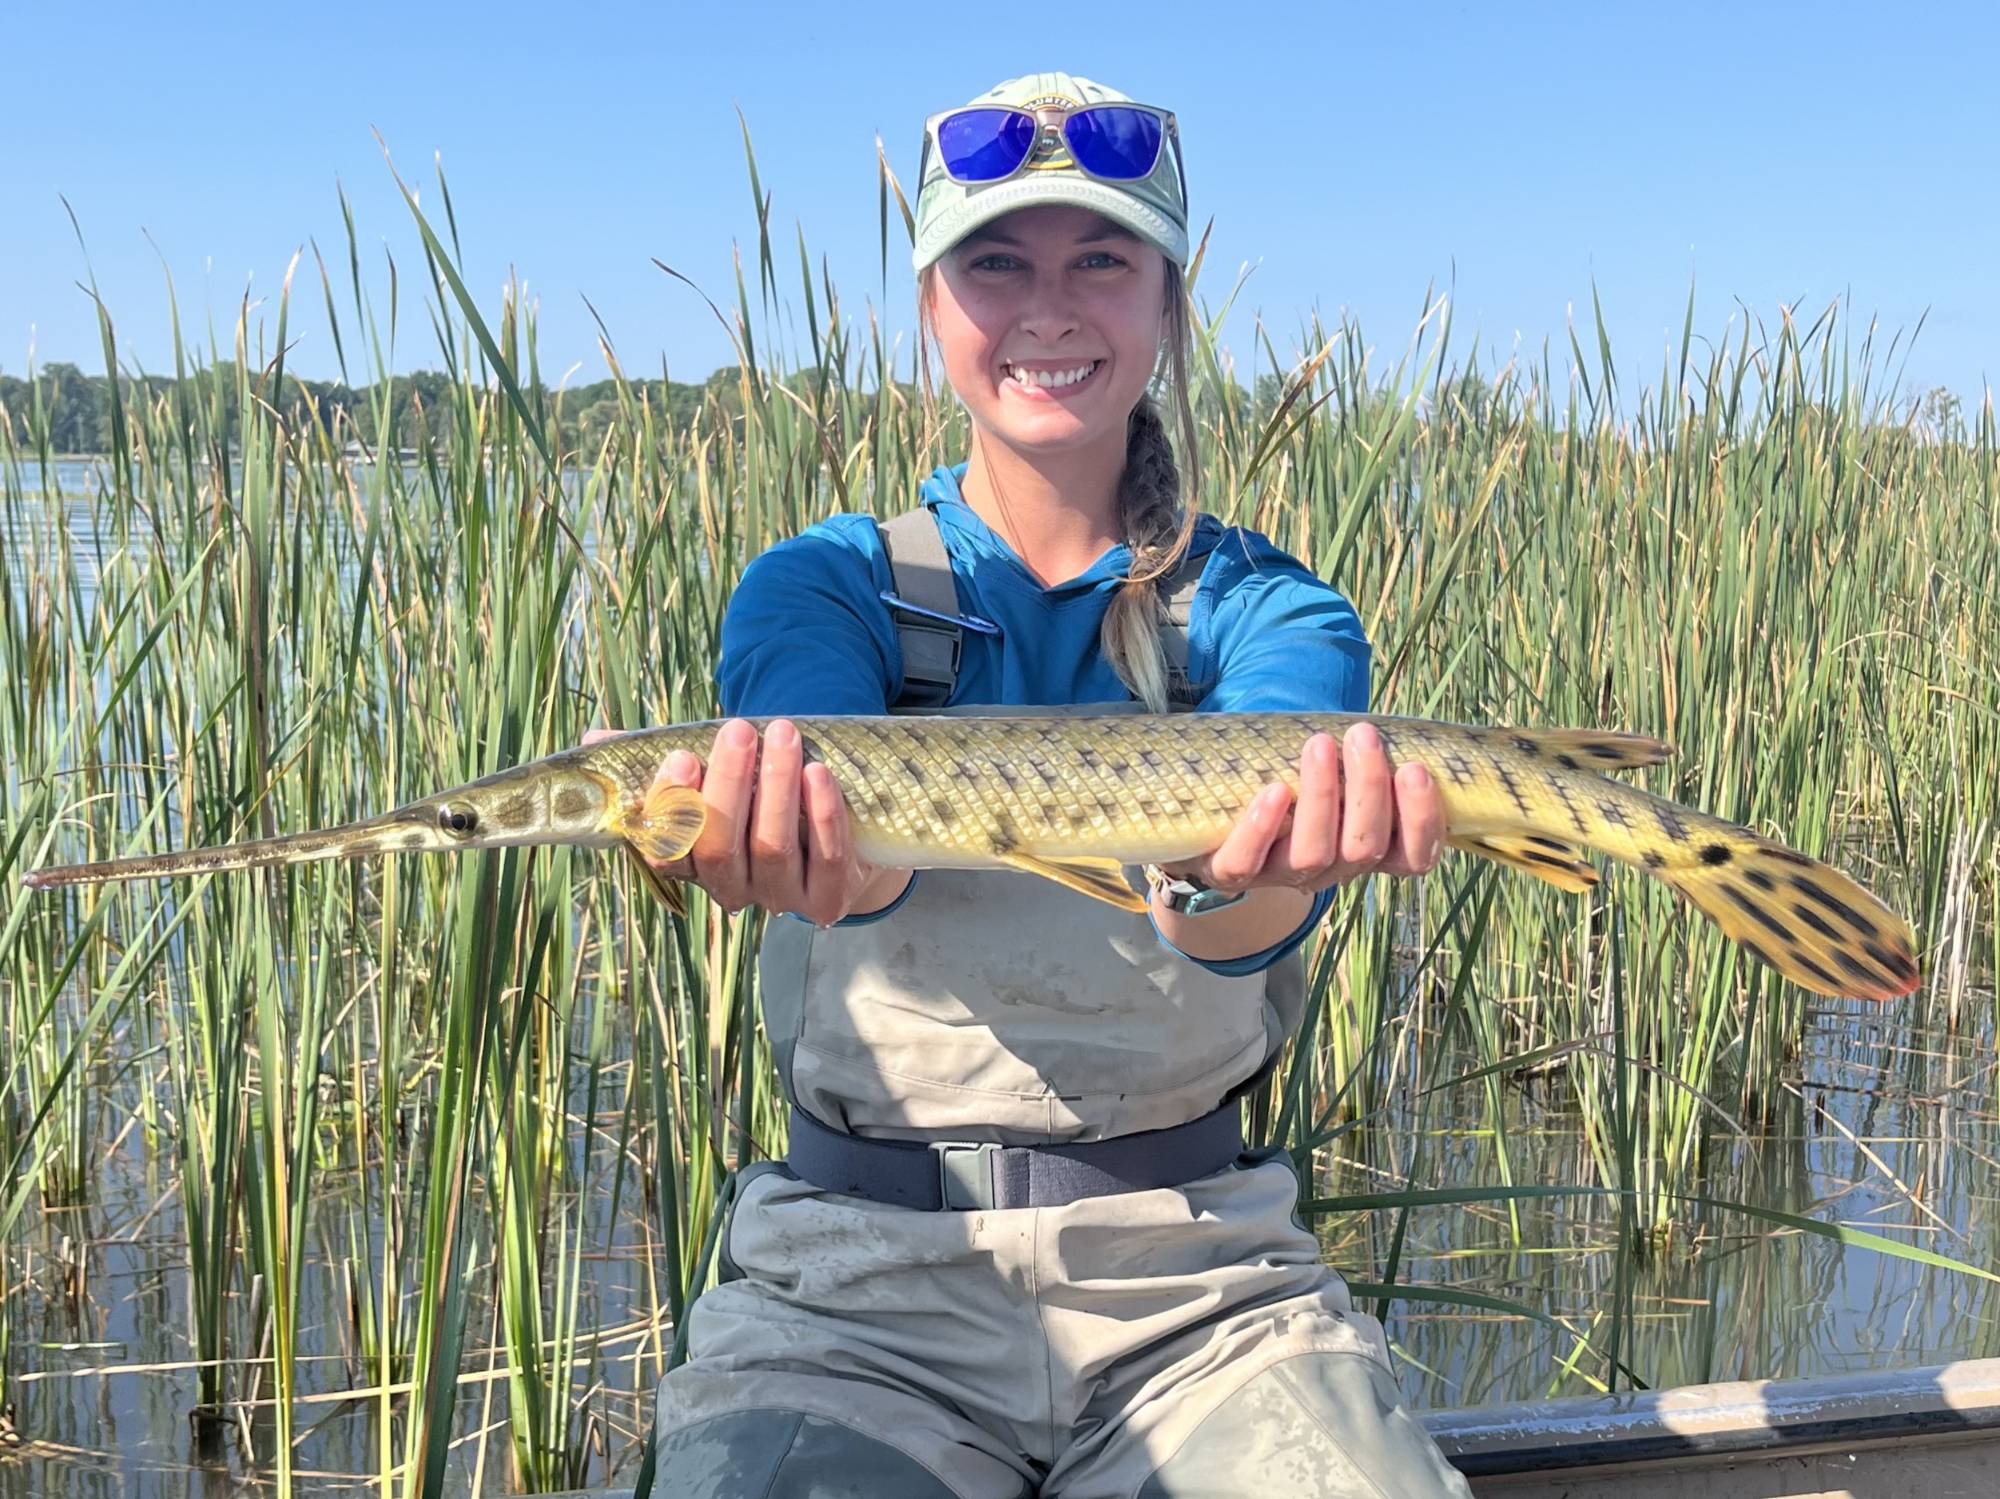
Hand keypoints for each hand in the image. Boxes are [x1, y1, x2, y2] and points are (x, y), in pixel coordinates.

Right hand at [581, 718, 904, 925]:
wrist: (840, 836)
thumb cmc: (761, 797)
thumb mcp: (715, 775)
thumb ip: (660, 758)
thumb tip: (594, 741)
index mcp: (694, 863)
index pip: (667, 848)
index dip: (671, 805)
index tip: (681, 755)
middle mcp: (732, 888)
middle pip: (719, 848)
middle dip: (727, 785)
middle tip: (739, 730)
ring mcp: (781, 899)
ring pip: (771, 849)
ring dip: (776, 787)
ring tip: (784, 735)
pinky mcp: (828, 899)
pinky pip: (826, 859)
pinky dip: (822, 815)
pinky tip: (819, 773)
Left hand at [1164, 723, 1444, 894]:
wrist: (1219, 810)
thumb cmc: (1296, 778)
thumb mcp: (1338, 768)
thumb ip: (1364, 757)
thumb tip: (1390, 724)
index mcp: (1367, 851)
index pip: (1414, 857)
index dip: (1421, 821)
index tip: (1416, 769)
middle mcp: (1331, 870)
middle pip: (1363, 849)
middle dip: (1369, 790)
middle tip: (1363, 736)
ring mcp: (1281, 875)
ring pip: (1313, 855)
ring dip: (1322, 797)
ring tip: (1320, 744)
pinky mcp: (1231, 873)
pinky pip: (1246, 864)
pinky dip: (1262, 827)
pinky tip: (1275, 790)